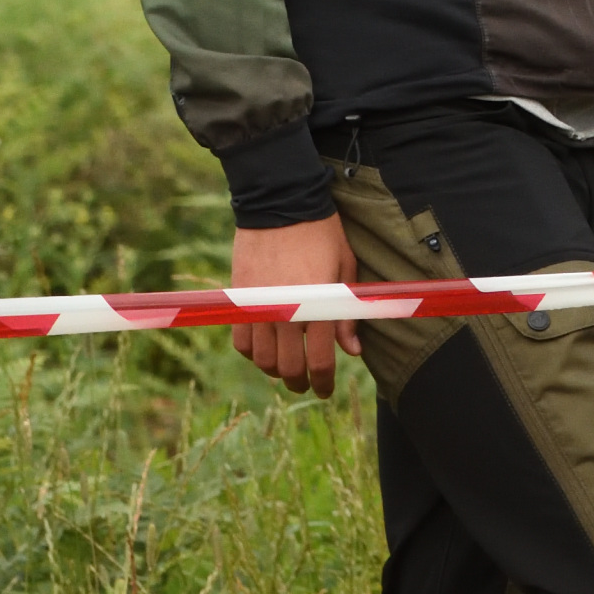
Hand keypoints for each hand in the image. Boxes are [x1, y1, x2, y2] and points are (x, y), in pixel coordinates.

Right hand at [228, 216, 361, 397]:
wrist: (281, 202)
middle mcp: (286, 313)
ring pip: (262, 360)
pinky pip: (241, 341)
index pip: (320, 363)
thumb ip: (346, 315)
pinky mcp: (240, 299)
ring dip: (274, 370)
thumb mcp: (345, 270)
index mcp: (317, 307)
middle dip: (299, 382)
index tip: (324, 390)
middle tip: (305, 382)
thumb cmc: (321, 234)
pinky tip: (264, 347)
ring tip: (284, 366)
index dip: (323, 383)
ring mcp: (259, 307)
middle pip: (288, 368)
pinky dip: (252, 351)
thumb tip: (352, 351)